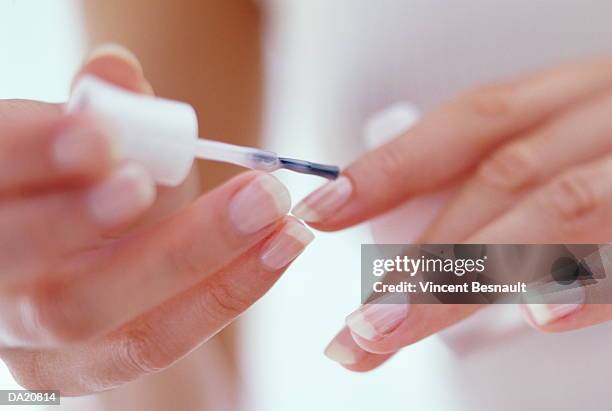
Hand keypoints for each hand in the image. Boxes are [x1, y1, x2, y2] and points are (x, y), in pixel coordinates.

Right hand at [0, 45, 312, 394]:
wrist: (115, 274)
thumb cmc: (103, 196)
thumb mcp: (100, 150)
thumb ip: (104, 111)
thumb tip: (116, 70)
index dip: (33, 152)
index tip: (100, 137)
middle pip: (19, 253)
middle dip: (87, 213)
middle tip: (154, 181)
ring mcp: (35, 335)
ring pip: (87, 309)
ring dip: (186, 253)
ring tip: (265, 208)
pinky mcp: (91, 370)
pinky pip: (155, 342)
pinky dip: (224, 293)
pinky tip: (278, 247)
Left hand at [292, 58, 611, 369]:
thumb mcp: (569, 143)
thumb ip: (503, 178)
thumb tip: (409, 231)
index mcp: (577, 93)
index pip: (469, 121)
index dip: (393, 165)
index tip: (325, 212)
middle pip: (502, 177)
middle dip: (421, 254)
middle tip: (359, 322)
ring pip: (559, 208)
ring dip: (472, 277)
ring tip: (398, 327)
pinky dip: (592, 287)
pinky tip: (538, 318)